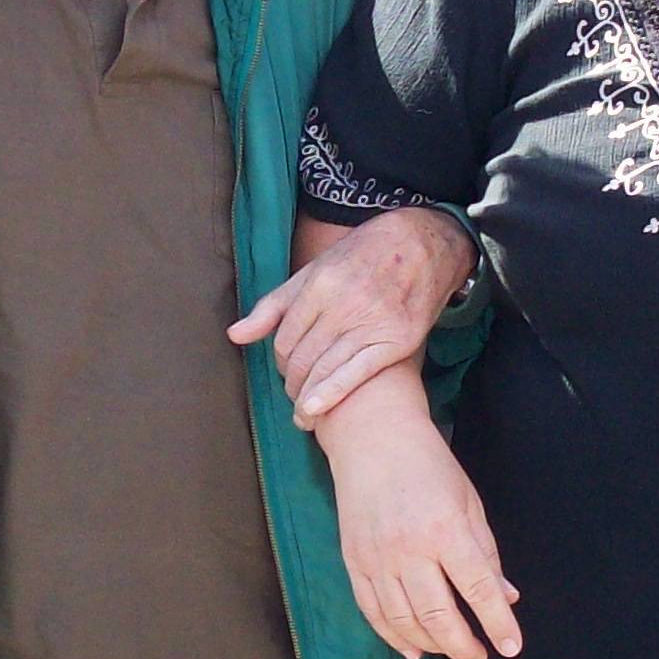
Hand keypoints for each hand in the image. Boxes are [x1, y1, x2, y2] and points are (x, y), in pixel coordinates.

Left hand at [229, 208, 473, 429]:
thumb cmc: (362, 257)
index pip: (285, 338)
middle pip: (303, 357)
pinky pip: (357, 373)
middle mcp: (343, 303)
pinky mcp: (397, 339)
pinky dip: (331, 395)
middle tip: (294, 393)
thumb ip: (274, 306)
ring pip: (325, 369)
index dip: (281, 361)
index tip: (287, 370)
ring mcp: (372, 321)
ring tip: (302, 414)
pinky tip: (314, 412)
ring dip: (306, 397)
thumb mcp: (314, 271)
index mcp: (320, 284)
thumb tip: (235, 336)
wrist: (423, 244)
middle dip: (293, 382)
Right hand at [315, 373, 519, 658]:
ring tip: (451, 652)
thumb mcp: (469, 503)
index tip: (511, 647)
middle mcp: (409, 549)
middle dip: (463, 646)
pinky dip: (393, 637)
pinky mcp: (354, 562)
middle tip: (480, 657)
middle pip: (438, 616)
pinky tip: (412, 650)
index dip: (498, 623)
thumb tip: (506, 597)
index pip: (478, 589)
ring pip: (404, 621)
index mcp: (446, 529)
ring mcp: (377, 558)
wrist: (373, 439)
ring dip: (432, 646)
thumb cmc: (428, 466)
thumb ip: (486, 554)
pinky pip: (373, 612)